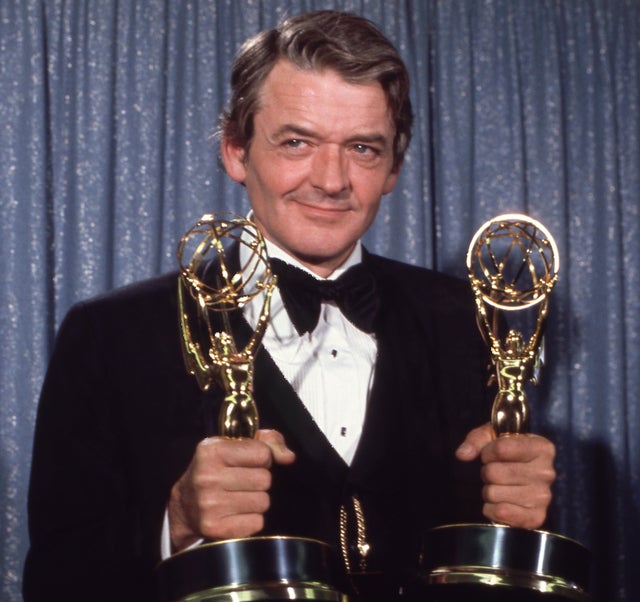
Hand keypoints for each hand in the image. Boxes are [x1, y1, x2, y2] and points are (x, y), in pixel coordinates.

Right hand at [168, 429, 294, 551]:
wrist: (184, 505)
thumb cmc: (217, 469)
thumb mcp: (234, 445)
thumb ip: (267, 442)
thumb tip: (288, 457)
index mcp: (212, 450)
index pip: (262, 453)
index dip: (262, 458)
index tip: (250, 462)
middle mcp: (208, 477)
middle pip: (264, 479)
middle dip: (260, 480)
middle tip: (243, 481)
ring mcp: (209, 504)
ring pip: (263, 502)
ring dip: (257, 500)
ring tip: (239, 497)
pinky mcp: (215, 528)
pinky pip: (257, 522)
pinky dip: (252, 519)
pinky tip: (236, 513)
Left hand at [456, 423, 555, 529]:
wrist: (522, 474)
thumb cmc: (507, 452)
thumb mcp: (492, 435)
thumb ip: (476, 440)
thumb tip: (463, 454)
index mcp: (541, 448)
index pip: (501, 448)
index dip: (487, 451)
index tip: (491, 453)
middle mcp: (547, 473)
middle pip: (494, 473)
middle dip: (487, 472)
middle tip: (496, 472)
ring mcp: (543, 497)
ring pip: (493, 493)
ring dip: (489, 490)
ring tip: (501, 485)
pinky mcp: (536, 517)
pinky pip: (500, 513)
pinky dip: (491, 509)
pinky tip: (500, 501)